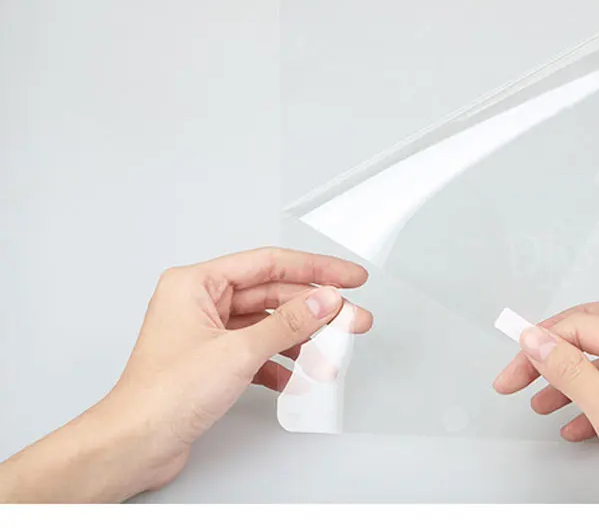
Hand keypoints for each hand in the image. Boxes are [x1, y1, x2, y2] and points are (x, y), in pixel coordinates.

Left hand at [0, 247, 370, 502]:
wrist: (135, 445)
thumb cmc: (164, 395)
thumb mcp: (239, 352)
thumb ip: (289, 323)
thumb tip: (325, 301)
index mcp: (196, 284)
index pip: (269, 264)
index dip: (316, 269)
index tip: (349, 277)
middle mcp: (199, 302)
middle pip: (273, 294)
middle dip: (315, 310)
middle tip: (351, 319)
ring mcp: (206, 333)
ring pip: (267, 324)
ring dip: (301, 340)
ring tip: (332, 353)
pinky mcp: (211, 361)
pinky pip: (257, 351)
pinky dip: (280, 363)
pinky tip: (297, 377)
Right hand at [493, 297, 598, 502]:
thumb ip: (569, 370)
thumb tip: (538, 339)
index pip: (585, 326)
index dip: (544, 342)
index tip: (516, 360)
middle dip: (564, 343)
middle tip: (532, 360)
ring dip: (574, 378)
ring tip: (543, 402)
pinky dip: (594, 402)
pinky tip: (574, 425)